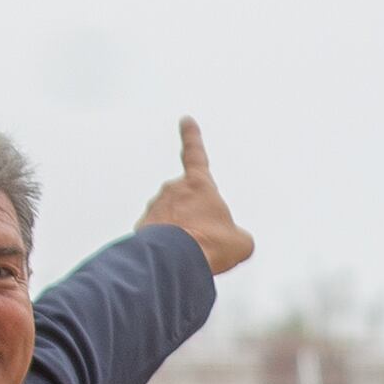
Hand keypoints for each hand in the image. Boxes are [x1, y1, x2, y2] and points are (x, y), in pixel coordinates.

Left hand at [143, 118, 255, 273]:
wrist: (174, 261)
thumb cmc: (208, 244)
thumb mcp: (241, 241)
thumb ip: (238, 235)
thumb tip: (237, 241)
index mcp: (199, 184)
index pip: (195, 153)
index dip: (191, 136)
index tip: (186, 121)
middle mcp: (173, 190)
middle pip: (186, 200)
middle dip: (194, 217)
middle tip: (205, 238)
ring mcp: (155, 208)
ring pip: (170, 219)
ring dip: (180, 233)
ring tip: (191, 252)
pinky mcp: (142, 227)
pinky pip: (157, 235)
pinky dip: (166, 246)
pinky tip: (175, 260)